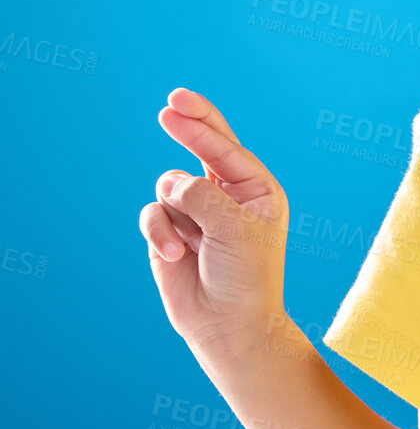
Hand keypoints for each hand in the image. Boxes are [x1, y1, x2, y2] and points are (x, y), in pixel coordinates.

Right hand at [139, 87, 290, 360]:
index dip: (201, 123)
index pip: (226, 147)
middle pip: (201, 148)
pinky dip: (161, 233)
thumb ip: (204, 196)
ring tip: (192, 246)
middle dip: (186, 127)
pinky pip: (153, 214)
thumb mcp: (234, 230)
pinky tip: (176, 255)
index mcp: (257, 189)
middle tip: (169, 107)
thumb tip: (170, 181)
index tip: (176, 102)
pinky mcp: (171, 231)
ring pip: (169, 188)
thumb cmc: (246, 278)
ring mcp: (198, 212)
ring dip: (176, 216)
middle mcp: (228, 195)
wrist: (229, 326)